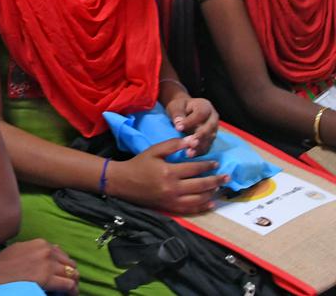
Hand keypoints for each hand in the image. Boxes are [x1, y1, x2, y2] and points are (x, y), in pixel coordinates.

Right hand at [0, 240, 78, 294]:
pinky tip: (67, 295)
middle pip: (71, 264)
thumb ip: (38, 249)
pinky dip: (71, 291)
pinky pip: (69, 285)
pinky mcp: (47, 278)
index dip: (63, 266)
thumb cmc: (3, 262)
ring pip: (73, 274)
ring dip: (72, 283)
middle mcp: (47, 251)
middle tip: (66, 285)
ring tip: (69, 291)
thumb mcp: (21, 248)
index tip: (60, 274)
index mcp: (41, 243)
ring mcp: (48, 264)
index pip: (63, 254)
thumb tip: (54, 249)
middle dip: (70, 274)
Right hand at [111, 138, 227, 214]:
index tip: (217, 163)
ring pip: (198, 198)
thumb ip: (173, 145)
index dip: (207, 165)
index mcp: (169, 171)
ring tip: (220, 188)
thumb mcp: (154, 150)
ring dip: (212, 193)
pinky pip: (190, 209)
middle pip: (201, 185)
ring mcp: (171, 200)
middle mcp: (172, 187)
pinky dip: (202, 207)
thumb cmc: (139, 164)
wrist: (123, 182)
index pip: (194, 168)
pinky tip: (211, 203)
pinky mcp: (169, 208)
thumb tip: (192, 141)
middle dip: (216, 180)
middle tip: (227, 177)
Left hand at [163, 95, 219, 155]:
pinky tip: (192, 155)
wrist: (184, 111)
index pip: (200, 114)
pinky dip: (200, 151)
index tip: (178, 128)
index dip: (190, 121)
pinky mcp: (210, 138)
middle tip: (190, 143)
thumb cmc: (180, 107)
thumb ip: (177, 114)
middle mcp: (213, 117)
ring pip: (209, 138)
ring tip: (190, 152)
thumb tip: (178, 123)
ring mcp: (213, 129)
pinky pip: (207, 146)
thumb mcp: (176, 106)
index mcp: (205, 106)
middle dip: (199, 136)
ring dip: (200, 146)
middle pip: (209, 127)